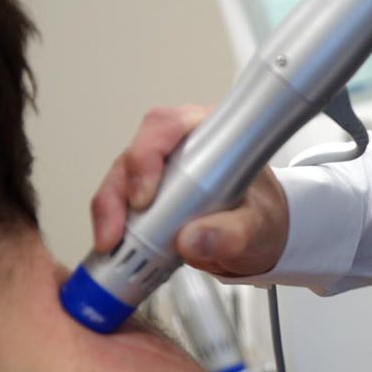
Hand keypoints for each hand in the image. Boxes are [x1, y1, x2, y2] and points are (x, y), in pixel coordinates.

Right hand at [90, 105, 289, 276]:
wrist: (259, 234)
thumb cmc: (262, 217)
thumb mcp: (258, 230)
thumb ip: (234, 235)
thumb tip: (195, 240)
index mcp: (213, 135)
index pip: (169, 127)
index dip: (148, 155)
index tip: (145, 197)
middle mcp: (182, 144)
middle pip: (135, 153)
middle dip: (119, 191)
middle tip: (117, 231)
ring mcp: (161, 167)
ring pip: (120, 177)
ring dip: (109, 210)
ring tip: (112, 243)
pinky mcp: (146, 191)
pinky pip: (118, 201)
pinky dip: (112, 223)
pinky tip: (114, 245)